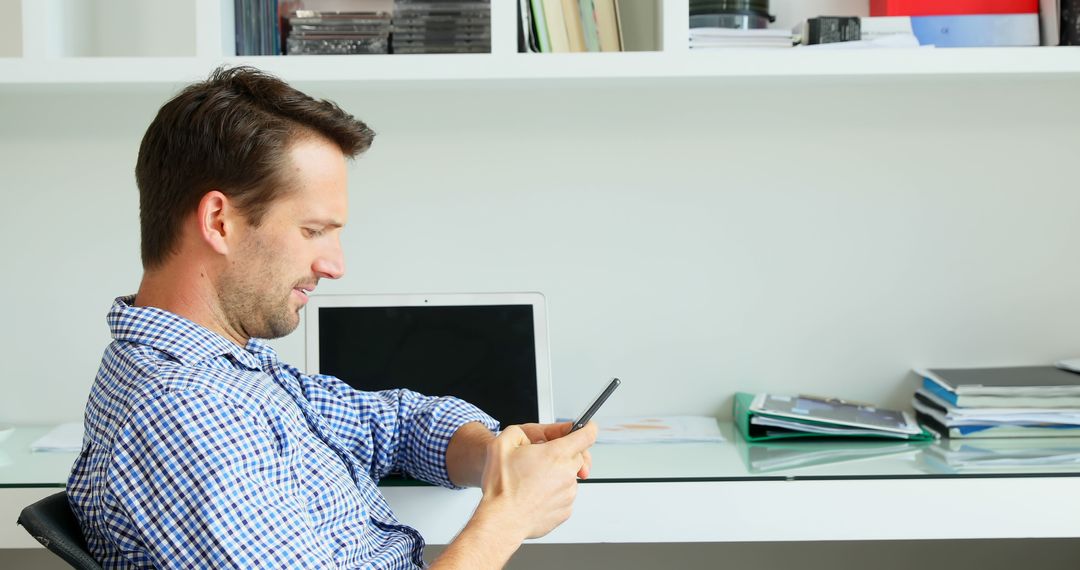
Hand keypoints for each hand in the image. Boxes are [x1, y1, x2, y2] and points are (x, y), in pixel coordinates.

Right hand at [477, 421, 597, 539]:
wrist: (501, 520)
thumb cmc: (502, 487)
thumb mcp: (502, 444)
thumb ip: (524, 431)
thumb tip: (536, 434)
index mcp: (556, 454)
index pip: (587, 435)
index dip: (587, 428)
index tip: (587, 428)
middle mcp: (567, 474)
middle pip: (578, 457)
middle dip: (564, 454)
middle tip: (542, 459)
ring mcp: (568, 495)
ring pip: (570, 477)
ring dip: (557, 475)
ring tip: (533, 481)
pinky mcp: (565, 511)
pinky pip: (565, 496)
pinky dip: (554, 493)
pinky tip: (535, 495)